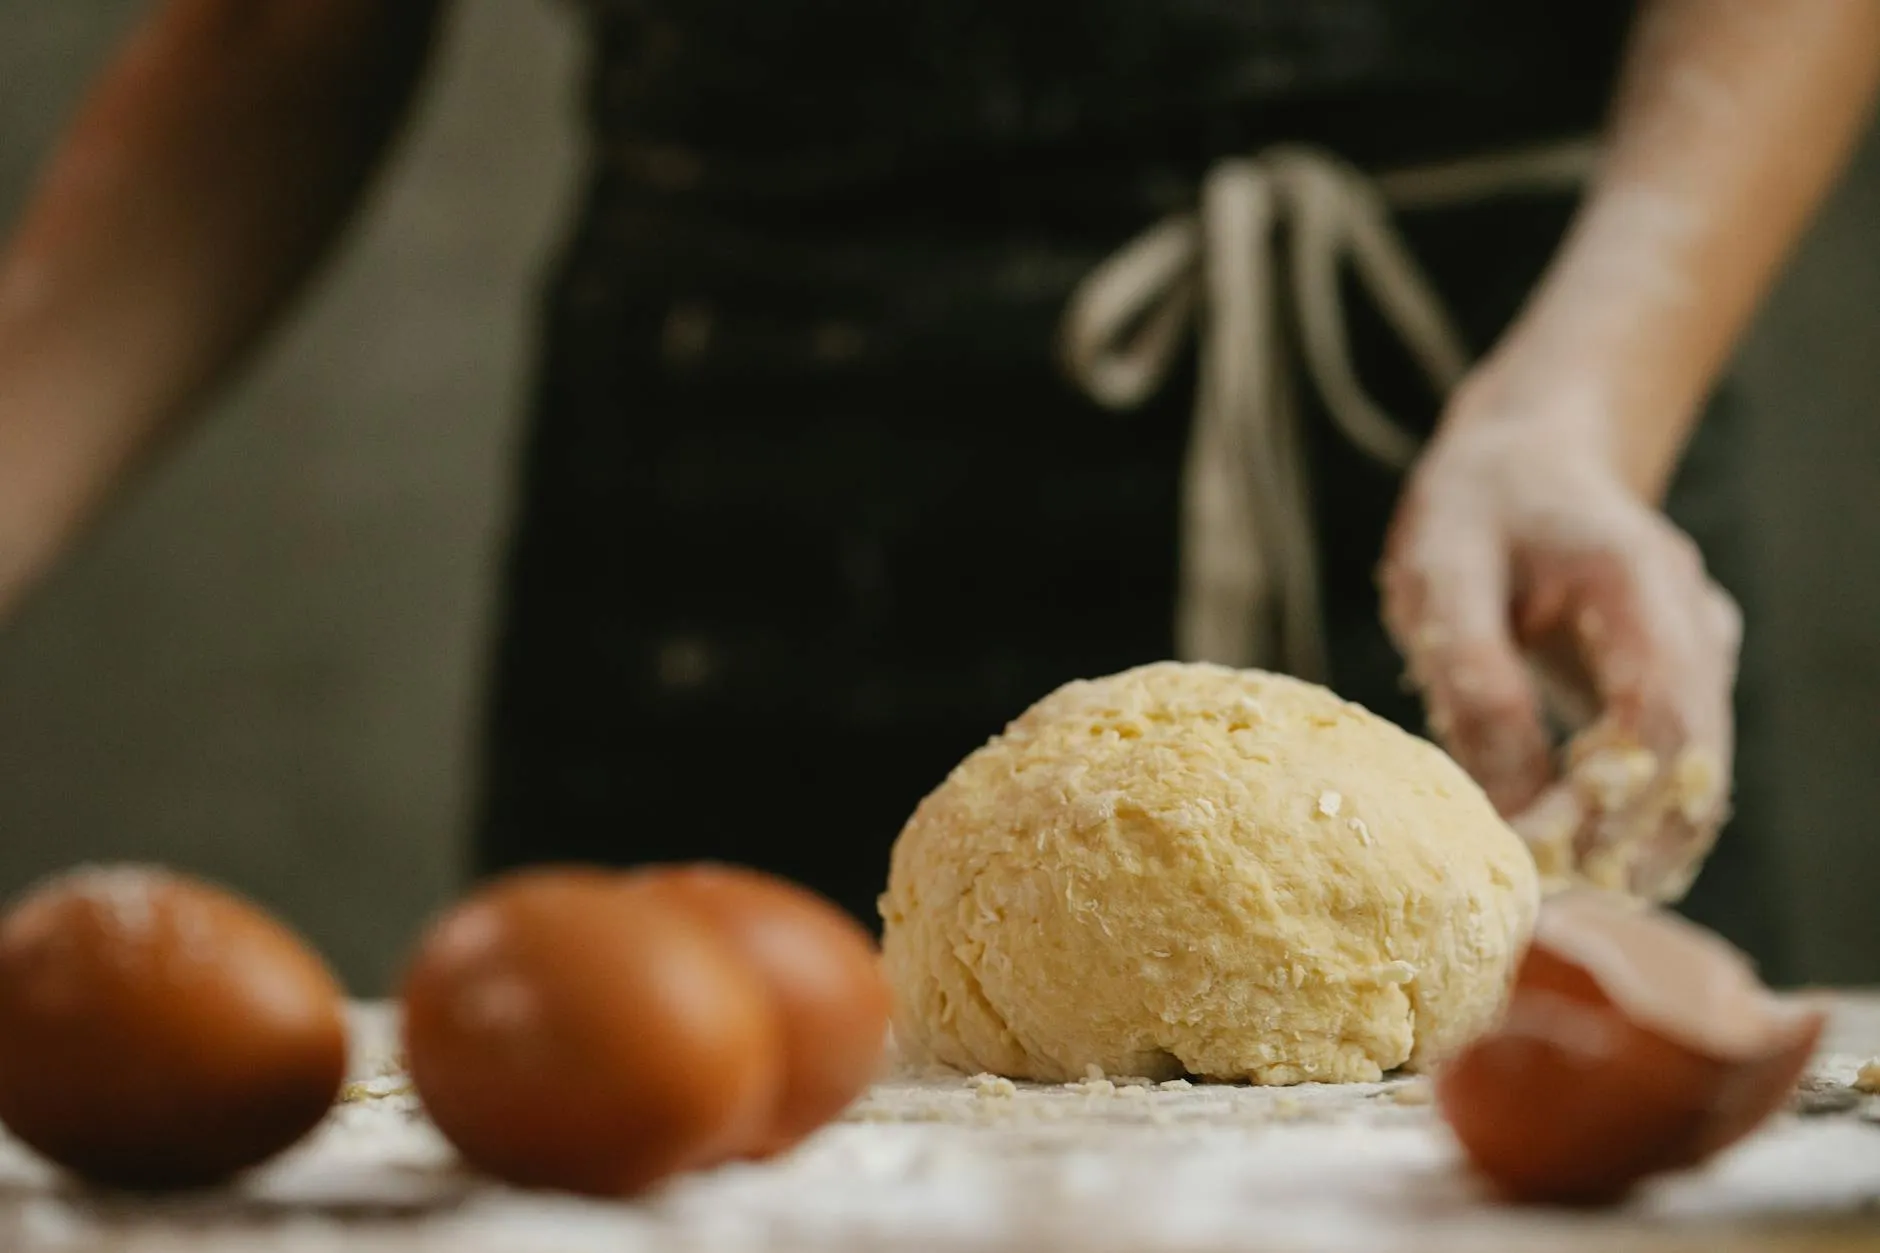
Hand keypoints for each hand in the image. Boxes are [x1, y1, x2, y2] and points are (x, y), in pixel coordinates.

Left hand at [1378, 375, 1740, 902]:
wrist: (1528, 457)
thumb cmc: (1477, 508)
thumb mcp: (1442, 573)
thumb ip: (1475, 681)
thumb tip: (1509, 811)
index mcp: (1641, 579)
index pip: (1659, 717)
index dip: (1605, 803)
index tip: (1533, 857)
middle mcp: (1694, 625)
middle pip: (1691, 767)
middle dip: (1620, 848)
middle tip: (1539, 908)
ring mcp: (1698, 660)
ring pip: (1692, 785)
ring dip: (1630, 853)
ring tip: (1551, 906)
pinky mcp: (1678, 691)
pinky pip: (1669, 777)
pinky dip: (1627, 830)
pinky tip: (1569, 871)